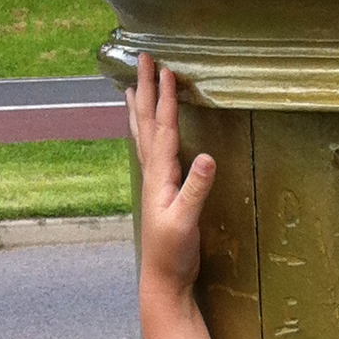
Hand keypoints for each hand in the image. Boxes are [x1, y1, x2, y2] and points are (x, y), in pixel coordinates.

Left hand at [128, 53, 214, 300]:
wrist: (162, 280)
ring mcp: (153, 182)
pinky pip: (149, 151)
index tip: (166, 69)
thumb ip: (195, 189)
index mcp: (160, 176)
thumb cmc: (174, 253)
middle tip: (141, 59)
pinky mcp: (160, 192)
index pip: (163, 129)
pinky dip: (145, 132)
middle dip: (145, 89)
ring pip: (143, 134)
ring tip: (132, 85)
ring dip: (139, 107)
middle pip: (146, 122)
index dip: (166, 99)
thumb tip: (206, 156)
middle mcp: (152, 173)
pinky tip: (146, 129)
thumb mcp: (187, 222)